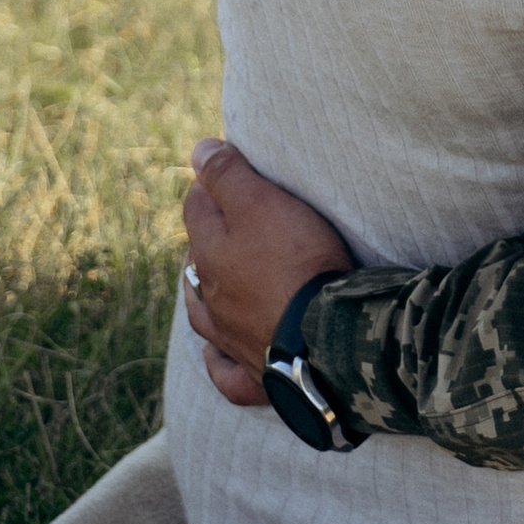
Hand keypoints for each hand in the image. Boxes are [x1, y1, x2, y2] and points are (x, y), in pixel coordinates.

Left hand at [181, 137, 354, 410]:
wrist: (326, 337)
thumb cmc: (296, 261)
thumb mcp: (262, 203)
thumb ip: (228, 176)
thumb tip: (196, 149)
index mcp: (210, 256)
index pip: (197, 209)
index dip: (210, 184)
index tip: (225, 170)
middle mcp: (213, 300)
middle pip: (198, 262)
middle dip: (207, 238)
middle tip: (223, 220)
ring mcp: (232, 340)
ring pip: (205, 314)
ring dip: (202, 295)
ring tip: (205, 282)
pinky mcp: (257, 373)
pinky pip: (226, 371)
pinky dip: (217, 361)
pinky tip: (213, 354)